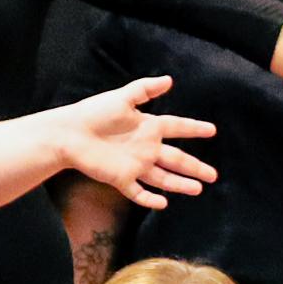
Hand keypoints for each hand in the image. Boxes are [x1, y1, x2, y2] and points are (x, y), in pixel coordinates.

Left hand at [58, 76, 218, 210]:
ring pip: (162, 177)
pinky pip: (138, 192)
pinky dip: (150, 199)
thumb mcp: (121, 98)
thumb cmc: (92, 113)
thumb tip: (169, 80)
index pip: (176, 127)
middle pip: (176, 158)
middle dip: (195, 166)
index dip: (193, 128)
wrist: (68, 134)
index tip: (211, 130)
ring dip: (180, 183)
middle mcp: (145, 147)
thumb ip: (145, 90)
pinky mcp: (121, 178)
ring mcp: (134, 165)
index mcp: (147, 126)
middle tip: (214, 175)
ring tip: (198, 189)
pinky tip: (163, 203)